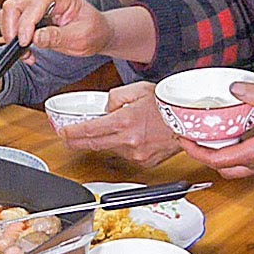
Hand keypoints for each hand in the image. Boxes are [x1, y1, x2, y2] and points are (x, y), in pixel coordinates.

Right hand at [0, 0, 110, 56]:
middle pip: (15, 5)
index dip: (26, 24)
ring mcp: (36, 4)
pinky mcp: (31, 15)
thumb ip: (57, 37)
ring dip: (11, 33)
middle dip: (12, 28)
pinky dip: (14, 36)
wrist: (98, 33)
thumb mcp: (80, 37)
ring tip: (25, 51)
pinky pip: (13, 22)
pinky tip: (27, 49)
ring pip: (10, 12)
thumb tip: (36, 37)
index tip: (25, 42)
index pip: (34, 4)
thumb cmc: (93, 31)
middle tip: (20, 48)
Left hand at [57, 82, 179, 166]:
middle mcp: (128, 141)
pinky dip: (123, 146)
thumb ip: (115, 98)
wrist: (191, 121)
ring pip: (111, 149)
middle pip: (93, 145)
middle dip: (76, 142)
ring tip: (118, 128)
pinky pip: (126, 155)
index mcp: (124, 122)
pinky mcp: (145, 163)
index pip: (89, 131)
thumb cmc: (167, 104)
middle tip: (67, 138)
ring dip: (106, 140)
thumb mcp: (137, 90)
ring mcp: (137, 154)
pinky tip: (132, 136)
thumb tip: (106, 109)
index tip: (63, 132)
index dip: (72, 133)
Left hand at [177, 83, 253, 178]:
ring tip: (207, 131)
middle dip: (203, 154)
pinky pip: (247, 157)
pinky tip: (234, 126)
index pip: (218, 159)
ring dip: (218, 152)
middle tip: (191, 137)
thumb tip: (233, 89)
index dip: (196, 150)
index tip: (182, 137)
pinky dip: (235, 146)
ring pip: (234, 165)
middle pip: (222, 167)